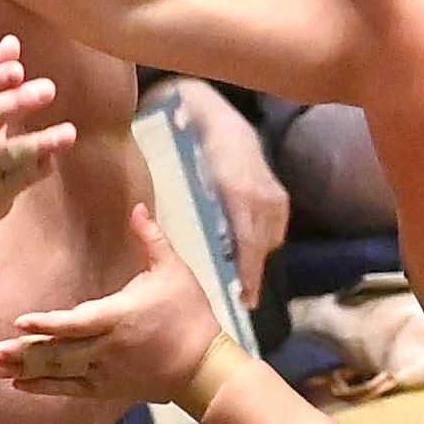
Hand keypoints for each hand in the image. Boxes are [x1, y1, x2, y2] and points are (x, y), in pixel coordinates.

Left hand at [0, 204, 221, 401]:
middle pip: (60, 351)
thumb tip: (137, 206)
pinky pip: (71, 390)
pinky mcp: (108, 387)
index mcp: (120, 316)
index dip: (49, 323)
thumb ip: (150, 239)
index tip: (20, 323)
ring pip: (60, 372)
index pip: (78, 322)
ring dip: (26, 370)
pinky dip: (45, 388)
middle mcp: (108, 347)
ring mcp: (106, 371)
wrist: (203, 366)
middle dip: (24, 353)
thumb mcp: (173, 270)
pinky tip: (19, 385)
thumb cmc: (189, 314)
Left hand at [160, 79, 288, 307]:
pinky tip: (249, 254)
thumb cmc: (196, 151)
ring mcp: (274, 197)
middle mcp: (261, 198)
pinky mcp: (280, 197)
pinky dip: (263, 244)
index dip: (249, 275)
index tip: (245, 299)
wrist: (222, 122)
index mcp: (238, 195)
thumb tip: (143, 217)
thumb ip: (174, 203)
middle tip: (242, 300)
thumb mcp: (182, 177)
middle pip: (261, 248)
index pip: (248, 244)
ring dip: (257, 260)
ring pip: (269, 240)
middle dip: (253, 275)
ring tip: (245, 283)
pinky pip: (275, 230)